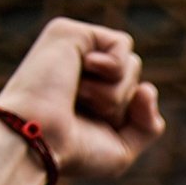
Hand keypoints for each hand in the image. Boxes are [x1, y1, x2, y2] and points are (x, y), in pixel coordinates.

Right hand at [0, 18, 163, 176]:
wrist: (37, 139)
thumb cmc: (71, 151)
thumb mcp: (121, 149)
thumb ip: (147, 125)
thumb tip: (148, 88)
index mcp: (88, 96)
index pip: (134, 97)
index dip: (127, 118)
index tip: (95, 130)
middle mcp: (80, 71)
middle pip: (135, 79)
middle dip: (121, 104)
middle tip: (83, 112)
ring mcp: (74, 50)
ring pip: (132, 64)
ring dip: (114, 92)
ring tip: (78, 96)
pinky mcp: (69, 33)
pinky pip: (122, 44)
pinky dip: (113, 68)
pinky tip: (83, 73)